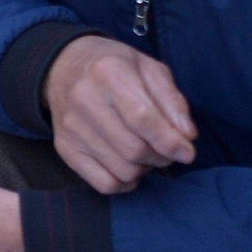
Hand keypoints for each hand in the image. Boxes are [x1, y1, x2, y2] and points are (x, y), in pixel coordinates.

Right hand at [42, 35, 196, 192]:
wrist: (63, 68)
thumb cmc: (114, 67)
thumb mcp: (149, 68)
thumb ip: (172, 100)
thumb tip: (186, 136)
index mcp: (108, 73)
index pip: (142, 118)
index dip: (170, 141)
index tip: (187, 152)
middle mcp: (84, 100)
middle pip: (133, 149)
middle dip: (161, 157)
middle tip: (167, 150)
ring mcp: (71, 127)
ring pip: (122, 170)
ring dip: (145, 169)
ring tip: (146, 153)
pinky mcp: (64, 147)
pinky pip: (103, 183)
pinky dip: (125, 183)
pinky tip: (130, 168)